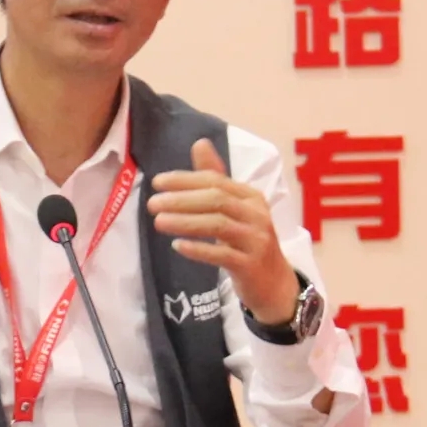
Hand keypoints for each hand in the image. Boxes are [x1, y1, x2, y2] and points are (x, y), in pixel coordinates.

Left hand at [147, 138, 299, 325]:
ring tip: (159, 222)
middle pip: (216, 200)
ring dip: (185, 222)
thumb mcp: (235, 208)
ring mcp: (256, 240)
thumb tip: (199, 143)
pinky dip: (199, 249)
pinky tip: (178, 246)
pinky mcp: (251, 265)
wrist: (274, 283)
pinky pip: (222, 255)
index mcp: (250, 196)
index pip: (215, 181)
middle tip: (152, 204)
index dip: (186, 180)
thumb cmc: (248, 241)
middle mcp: (256, 214)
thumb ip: (215, 178)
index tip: (157, 182)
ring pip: (218, 225)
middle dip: (182, 200)